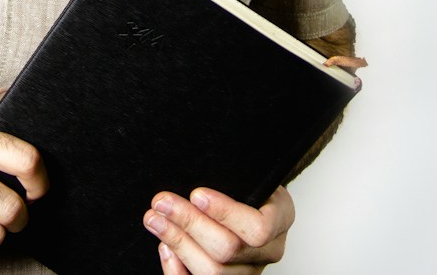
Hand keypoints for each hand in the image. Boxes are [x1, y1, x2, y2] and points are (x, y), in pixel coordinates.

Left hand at [144, 185, 294, 273]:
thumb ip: (233, 176)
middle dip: (190, 224)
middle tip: (162, 202)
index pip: (258, 229)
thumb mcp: (250, 173)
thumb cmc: (248, 183)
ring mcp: (248, 271)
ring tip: (155, 219)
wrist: (251, 201)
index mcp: (280, 221)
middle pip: (228, 250)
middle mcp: (268, 252)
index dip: (225, 213)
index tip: (196, 194)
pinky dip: (176, 269)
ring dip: (177, 242)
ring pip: (212, 271)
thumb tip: (197, 180)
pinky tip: (164, 247)